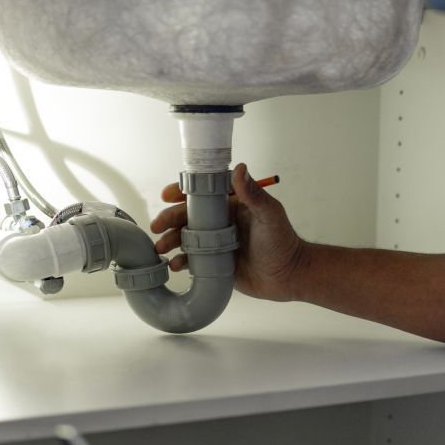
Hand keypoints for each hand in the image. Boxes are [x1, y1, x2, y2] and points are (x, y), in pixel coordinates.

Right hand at [150, 163, 309, 301]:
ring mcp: (216, 242)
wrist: (288, 277)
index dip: (183, 192)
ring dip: (171, 240)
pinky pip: (193, 259)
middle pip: (188, 216)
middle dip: (170, 219)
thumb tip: (239, 168)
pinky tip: (174, 265)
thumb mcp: (269, 215)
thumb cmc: (283, 242)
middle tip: (157, 226)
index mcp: (231, 205)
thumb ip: (254, 194)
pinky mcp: (214, 263)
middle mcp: (220, 221)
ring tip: (160, 248)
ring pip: (187, 238)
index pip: (202, 193)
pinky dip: (181, 261)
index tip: (168, 194)